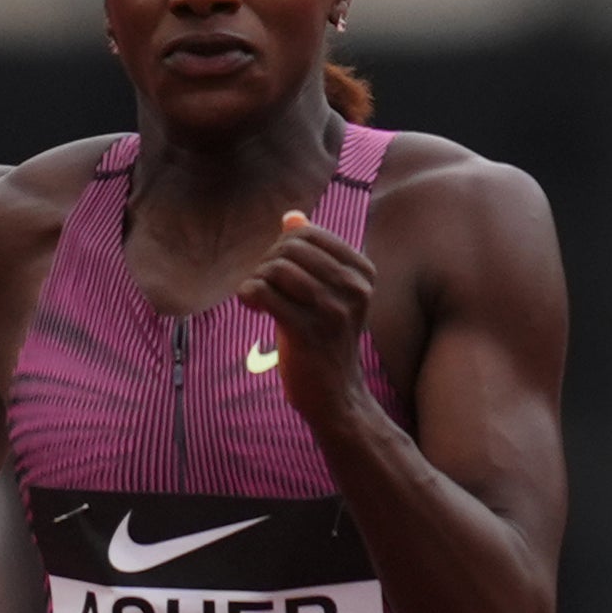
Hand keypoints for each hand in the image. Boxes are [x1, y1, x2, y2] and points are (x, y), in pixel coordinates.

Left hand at [241, 208, 379, 436]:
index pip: (308, 233)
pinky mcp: (307, 331)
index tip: (280, 273)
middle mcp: (354, 289)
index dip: (283, 247)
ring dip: (257, 281)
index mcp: (363, 274)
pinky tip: (252, 309)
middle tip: (266, 288)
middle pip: (290, 247)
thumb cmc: (326, 341)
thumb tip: (292, 216)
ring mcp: (333, 311)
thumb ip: (313, 253)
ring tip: (260, 301)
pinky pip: (262, 292)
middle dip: (267, 263)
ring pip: (275, 268)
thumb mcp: (328, 293)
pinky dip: (248, 296)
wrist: (336, 396)